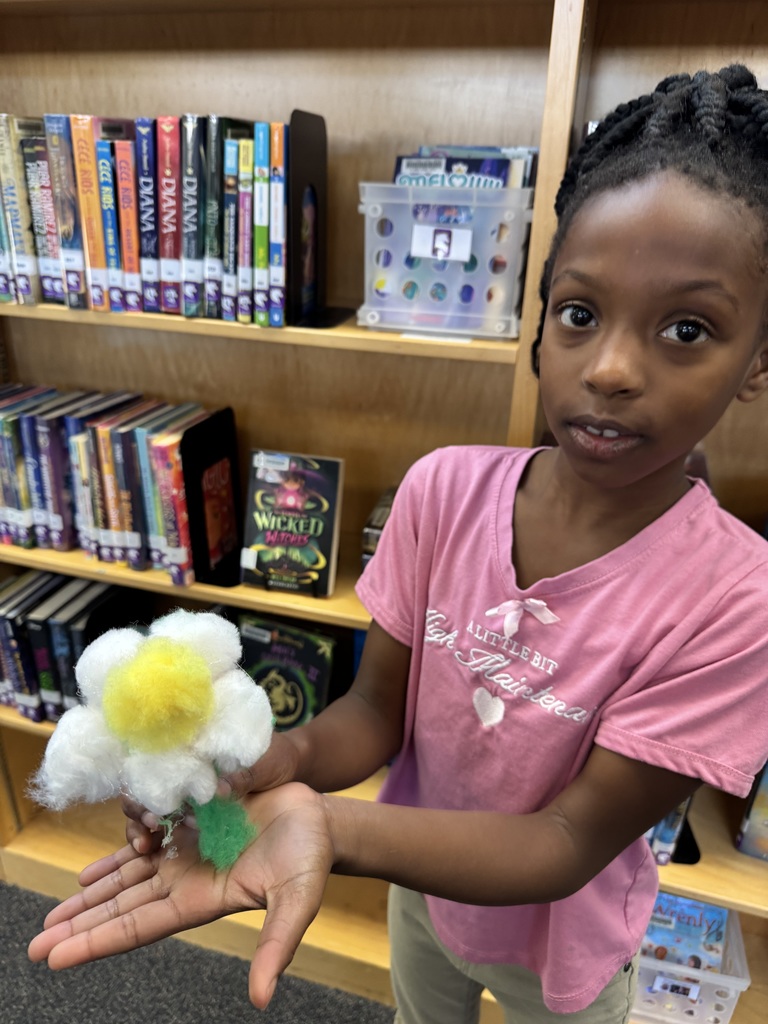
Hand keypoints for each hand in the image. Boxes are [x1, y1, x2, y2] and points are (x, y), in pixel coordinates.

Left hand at [28, 783, 333, 1008]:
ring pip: (126, 877)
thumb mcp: (296, 902)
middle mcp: (185, 880)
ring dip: (90, 894)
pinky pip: (144, 838)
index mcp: (201, 900)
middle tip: (35, 944)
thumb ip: (277, 946)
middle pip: (121, 907)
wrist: (318, 818)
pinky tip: (91, 867)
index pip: (138, 926)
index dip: (97, 941)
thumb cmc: (310, 859)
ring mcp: (186, 852)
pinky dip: (116, 853)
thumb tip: (260, 1000)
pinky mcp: (191, 823)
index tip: (55, 957)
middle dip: (79, 924)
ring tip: (54, 912)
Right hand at [122, 732, 300, 855]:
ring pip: (149, 812)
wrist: (290, 769)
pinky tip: (149, 850)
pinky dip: (153, 840)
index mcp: (197, 750)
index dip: (144, 779)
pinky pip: (165, 830)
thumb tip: (220, 789)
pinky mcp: (193, 821)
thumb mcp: (265, 761)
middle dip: (138, 807)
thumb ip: (245, 775)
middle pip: (144, 789)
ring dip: (140, 826)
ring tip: (145, 844)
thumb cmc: (276, 756)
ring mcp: (186, 798)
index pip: (155, 761)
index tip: (148, 798)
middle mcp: (184, 773)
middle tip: (150, 824)